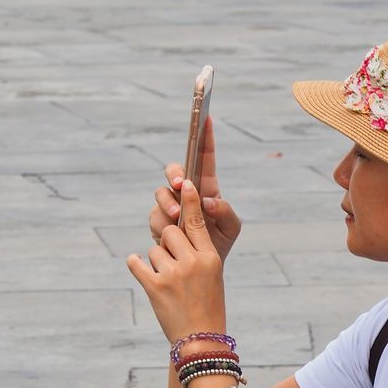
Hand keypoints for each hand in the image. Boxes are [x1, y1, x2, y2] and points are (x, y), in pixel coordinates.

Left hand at [127, 180, 226, 343]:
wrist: (200, 342)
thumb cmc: (208, 308)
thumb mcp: (212, 277)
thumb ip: (198, 253)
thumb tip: (175, 230)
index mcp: (210, 258)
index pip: (196, 222)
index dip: (189, 201)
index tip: (185, 183)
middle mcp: (193, 263)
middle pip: (170, 232)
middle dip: (167, 244)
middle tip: (174, 265)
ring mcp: (173, 275)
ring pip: (154, 249)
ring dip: (156, 263)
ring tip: (168, 284)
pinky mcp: (155, 287)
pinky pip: (136, 263)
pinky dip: (136, 265)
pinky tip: (140, 269)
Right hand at [148, 115, 241, 263]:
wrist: (202, 270)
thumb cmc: (219, 243)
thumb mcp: (231, 228)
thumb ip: (226, 213)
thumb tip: (208, 201)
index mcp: (206, 187)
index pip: (204, 157)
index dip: (204, 137)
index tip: (205, 118)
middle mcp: (185, 192)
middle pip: (174, 170)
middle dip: (175, 174)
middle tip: (180, 185)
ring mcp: (170, 206)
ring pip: (161, 194)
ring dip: (169, 203)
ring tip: (178, 217)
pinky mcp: (159, 222)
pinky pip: (155, 217)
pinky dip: (163, 224)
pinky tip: (171, 234)